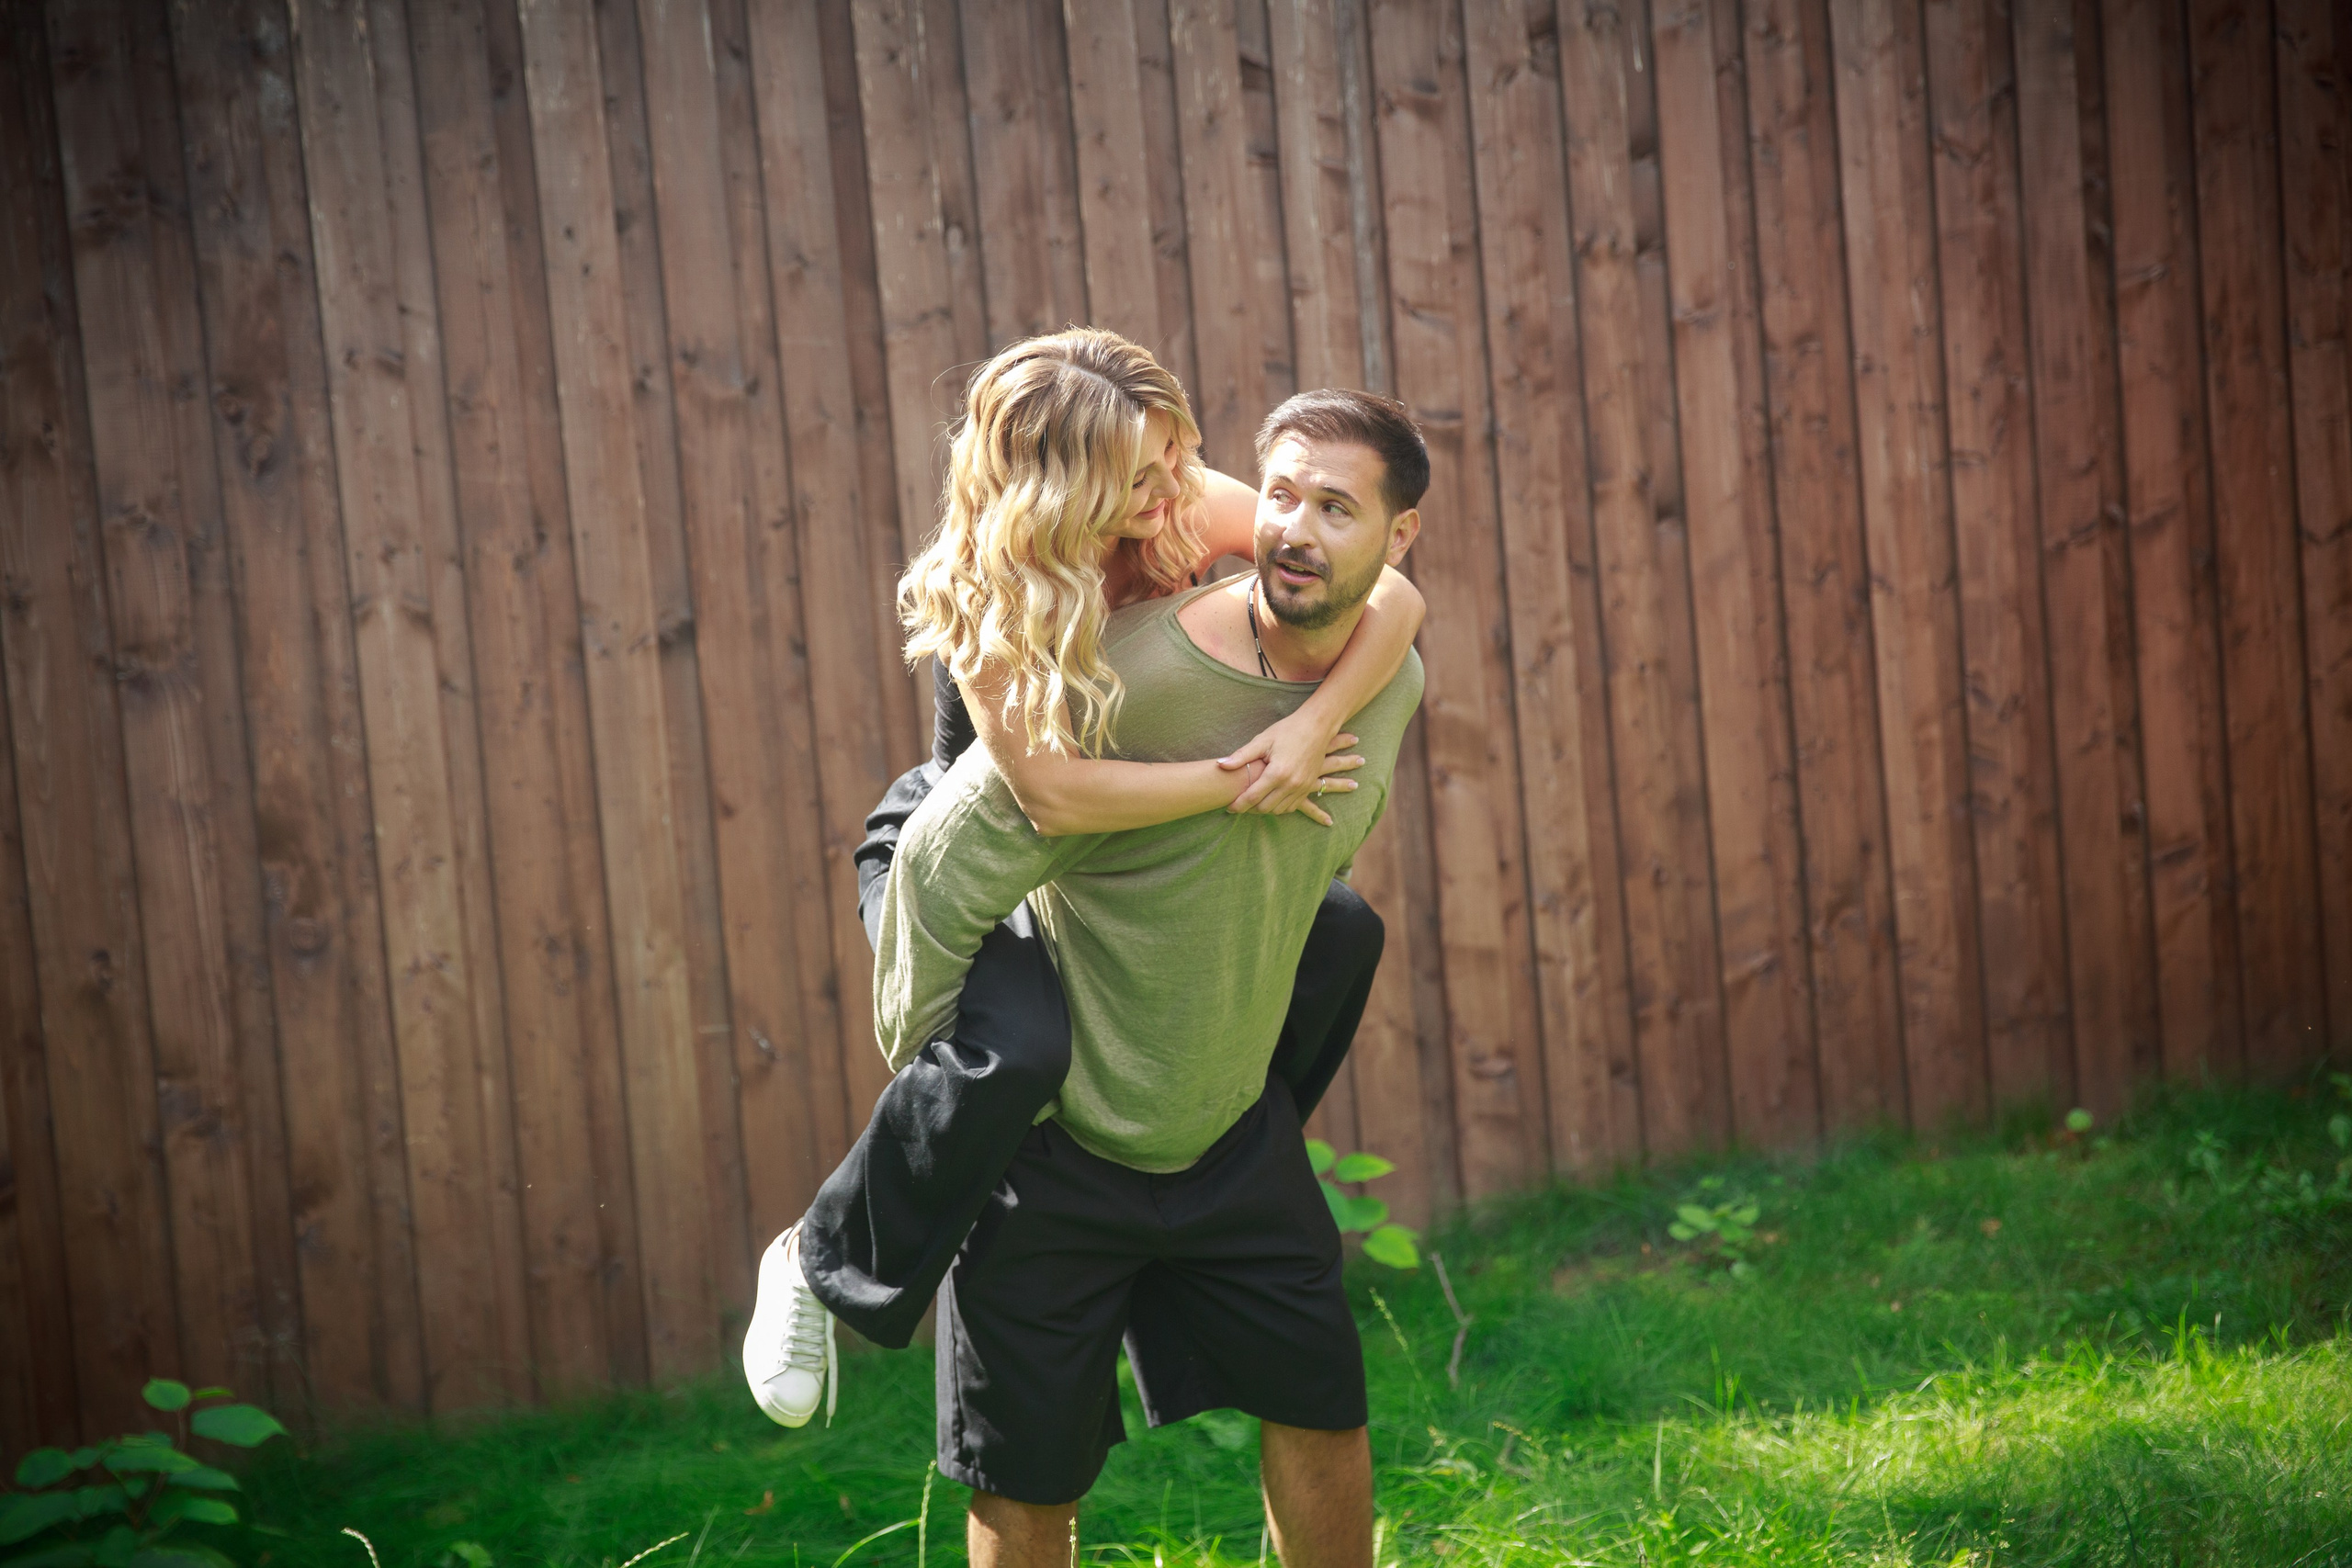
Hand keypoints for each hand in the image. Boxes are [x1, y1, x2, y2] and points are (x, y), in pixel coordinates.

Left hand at [1218, 716, 1364, 826]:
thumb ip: (1241, 756)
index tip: (1228, 807)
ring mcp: (1302, 787)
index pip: (1252, 797)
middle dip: (1249, 809)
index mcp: (1277, 773)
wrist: (1317, 726)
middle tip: (1239, 804)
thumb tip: (1221, 765)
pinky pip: (1291, 806)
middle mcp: (1291, 784)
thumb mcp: (1263, 740)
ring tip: (1253, 802)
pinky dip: (1279, 806)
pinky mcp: (1309, 787)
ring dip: (1264, 809)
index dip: (1238, 805)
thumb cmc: (1288, 730)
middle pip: (1264, 808)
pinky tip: (1270, 799)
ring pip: (1278, 810)